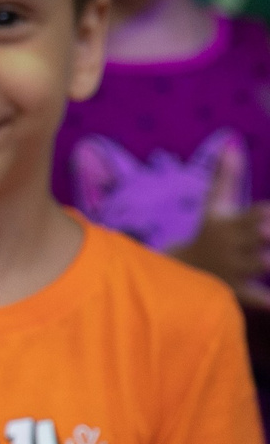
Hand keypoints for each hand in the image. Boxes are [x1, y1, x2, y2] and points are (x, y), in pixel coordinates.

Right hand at [169, 152, 269, 307]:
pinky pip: (254, 298)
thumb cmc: (209, 234)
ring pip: (259, 265)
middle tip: (267, 234)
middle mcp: (234, 244)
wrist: (181, 273)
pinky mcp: (236, 291)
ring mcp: (235, 268)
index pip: (256, 212)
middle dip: (265, 235)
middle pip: (259, 237)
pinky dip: (266, 300)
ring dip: (267, 262)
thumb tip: (233, 142)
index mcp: (232, 222)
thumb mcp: (214, 205)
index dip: (265, 214)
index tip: (267, 218)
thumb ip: (225, 176)